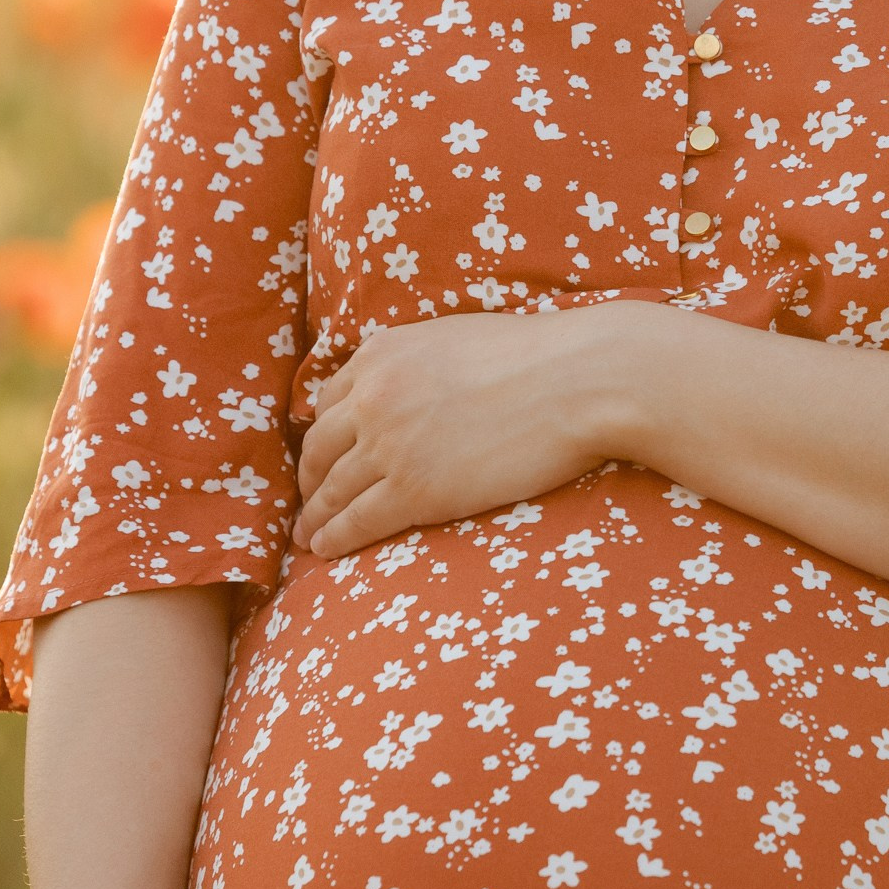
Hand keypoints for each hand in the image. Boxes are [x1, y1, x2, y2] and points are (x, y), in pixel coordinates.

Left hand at [293, 304, 660, 559]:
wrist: (578, 380)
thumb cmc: (538, 357)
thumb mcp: (456, 339)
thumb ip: (417, 363)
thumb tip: (412, 388)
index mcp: (381, 354)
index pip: (328, 402)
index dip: (323, 436)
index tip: (324, 457)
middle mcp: (372, 397)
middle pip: (319, 448)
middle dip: (311, 479)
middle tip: (311, 501)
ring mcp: (389, 445)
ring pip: (331, 490)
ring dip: (315, 517)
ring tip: (310, 536)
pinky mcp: (414, 490)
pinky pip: (356, 521)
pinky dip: (334, 538)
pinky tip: (326, 550)